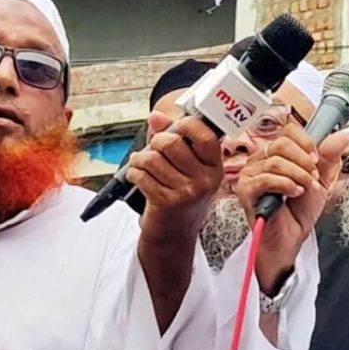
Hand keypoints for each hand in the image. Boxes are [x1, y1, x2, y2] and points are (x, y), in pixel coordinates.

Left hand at [127, 112, 222, 240]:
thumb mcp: (186, 166)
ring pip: (152, 158)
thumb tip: (156, 116)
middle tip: (154, 150)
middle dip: (155, 142)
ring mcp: (188, 193)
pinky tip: (138, 178)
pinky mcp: (167, 203)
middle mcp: (205, 180)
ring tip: (143, 165)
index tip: (175, 128)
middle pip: (171, 142)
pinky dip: (134, 174)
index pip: (204, 134)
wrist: (174, 233)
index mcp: (214, 166)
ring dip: (140, 159)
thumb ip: (173, 137)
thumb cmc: (180, 194)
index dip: (185, 125)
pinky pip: (141, 175)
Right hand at [235, 126, 346, 294]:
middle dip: (303, 161)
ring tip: (304, 189)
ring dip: (298, 175)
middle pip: (281, 143)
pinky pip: (266, 179)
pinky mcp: (246, 191)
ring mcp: (250, 175)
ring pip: (276, 161)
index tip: (317, 159)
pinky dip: (286, 185)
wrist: (290, 239)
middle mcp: (260, 160)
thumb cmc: (299, 211)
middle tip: (312, 177)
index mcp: (277, 153)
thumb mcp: (320, 180)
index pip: (288, 131)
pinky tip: (294, 193)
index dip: (306, 142)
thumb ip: (330, 158)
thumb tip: (342, 136)